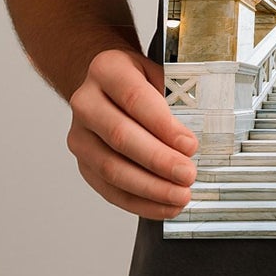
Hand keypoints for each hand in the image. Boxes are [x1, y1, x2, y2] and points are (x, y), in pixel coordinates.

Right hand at [67, 48, 200, 218]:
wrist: (104, 85)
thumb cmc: (135, 79)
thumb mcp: (156, 71)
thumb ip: (173, 95)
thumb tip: (195, 133)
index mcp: (106, 70)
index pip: (135, 99)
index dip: (164, 126)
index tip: (190, 145)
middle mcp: (86, 103)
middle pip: (121, 137)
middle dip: (159, 161)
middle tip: (188, 175)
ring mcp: (80, 136)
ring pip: (112, 168)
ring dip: (150, 188)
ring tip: (179, 195)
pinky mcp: (83, 163)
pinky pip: (109, 189)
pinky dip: (139, 202)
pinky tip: (163, 205)